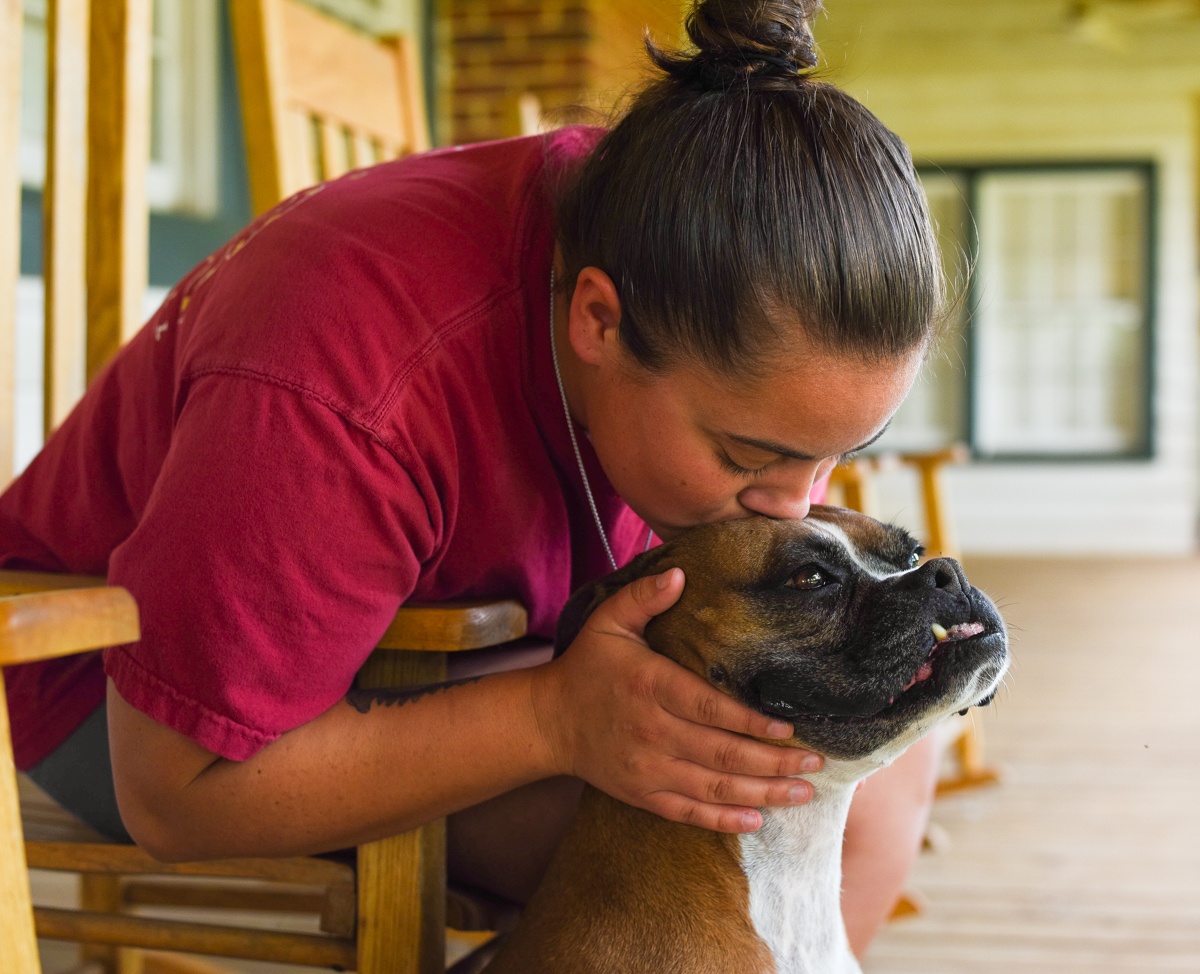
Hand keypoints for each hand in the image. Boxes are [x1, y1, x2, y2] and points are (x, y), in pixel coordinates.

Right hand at [532, 568, 822, 832]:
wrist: (548, 721)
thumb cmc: (587, 666)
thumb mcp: (608, 621)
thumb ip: (644, 596)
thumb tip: (681, 573)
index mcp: (650, 686)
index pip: (709, 708)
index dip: (751, 722)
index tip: (790, 728)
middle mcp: (651, 730)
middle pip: (722, 753)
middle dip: (774, 761)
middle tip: (817, 762)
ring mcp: (647, 768)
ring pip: (713, 788)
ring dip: (762, 793)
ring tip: (803, 791)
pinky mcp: (642, 793)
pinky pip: (688, 812)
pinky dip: (723, 820)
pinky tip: (757, 820)